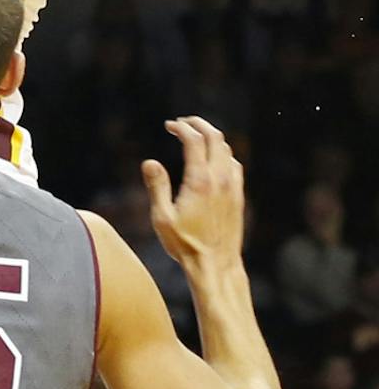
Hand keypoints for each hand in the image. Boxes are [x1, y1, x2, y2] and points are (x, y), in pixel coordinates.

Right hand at [142, 116, 246, 272]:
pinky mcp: (238, 197)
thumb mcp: (162, 218)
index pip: (195, 140)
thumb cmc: (185, 245)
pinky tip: (212, 159)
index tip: (169, 125)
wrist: (216, 266)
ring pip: (227, 149)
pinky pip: (234, 164)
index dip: (181, 128)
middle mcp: (220, 180)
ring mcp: (232, 188)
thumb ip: (156, 187)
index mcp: (200, 181)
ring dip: (211, 137)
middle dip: (198, 124)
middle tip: (182, 122)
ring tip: (194, 136)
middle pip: (215, 138)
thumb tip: (150, 162)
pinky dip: (222, 153)